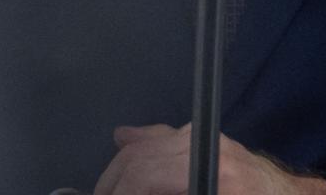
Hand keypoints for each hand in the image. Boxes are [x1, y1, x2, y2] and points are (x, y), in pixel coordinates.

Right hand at [90, 123, 325, 194]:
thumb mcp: (214, 190)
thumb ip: (168, 185)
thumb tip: (136, 187)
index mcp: (215, 174)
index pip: (145, 175)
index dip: (120, 190)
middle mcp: (208, 147)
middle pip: (140, 158)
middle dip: (113, 182)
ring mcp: (207, 137)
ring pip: (147, 144)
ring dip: (121, 169)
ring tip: (110, 188)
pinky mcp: (208, 137)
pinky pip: (163, 136)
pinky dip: (139, 146)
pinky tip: (125, 146)